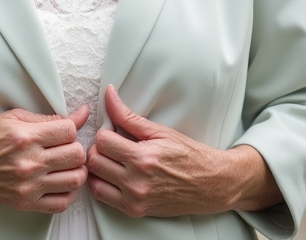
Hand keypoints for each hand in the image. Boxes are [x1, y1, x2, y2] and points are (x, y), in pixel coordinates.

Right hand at [0, 103, 89, 212]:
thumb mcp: (13, 118)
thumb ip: (48, 118)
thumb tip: (79, 115)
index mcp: (25, 137)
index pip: (69, 131)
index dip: (72, 128)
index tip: (65, 131)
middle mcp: (28, 162)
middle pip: (76, 155)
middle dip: (75, 148)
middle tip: (66, 147)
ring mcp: (28, 185)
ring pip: (74, 179)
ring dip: (75, 170)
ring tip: (65, 165)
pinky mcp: (25, 202)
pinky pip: (60, 203)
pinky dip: (67, 193)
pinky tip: (59, 183)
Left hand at [87, 86, 277, 217]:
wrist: (211, 184)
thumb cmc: (189, 156)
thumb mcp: (160, 131)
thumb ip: (129, 116)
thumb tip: (109, 95)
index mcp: (143, 158)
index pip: (102, 141)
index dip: (106, 133)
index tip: (114, 133)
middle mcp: (137, 181)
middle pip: (95, 160)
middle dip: (100, 149)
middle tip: (112, 145)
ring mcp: (135, 198)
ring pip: (94, 179)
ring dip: (99, 167)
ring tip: (112, 160)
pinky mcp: (135, 210)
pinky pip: (103, 197)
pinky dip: (102, 184)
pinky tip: (113, 175)